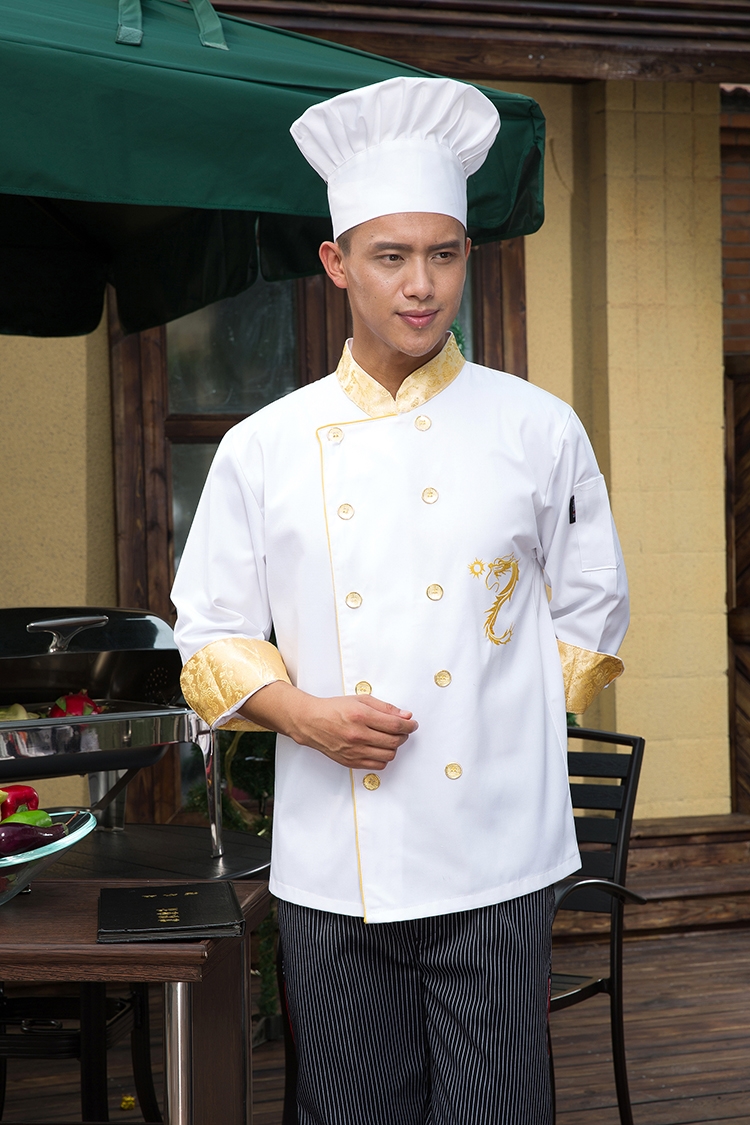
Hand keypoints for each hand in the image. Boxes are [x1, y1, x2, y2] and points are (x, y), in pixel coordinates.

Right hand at [240, 682, 416, 770]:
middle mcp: (358, 735)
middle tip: (403, 730)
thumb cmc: (334, 709)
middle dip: (404, 735)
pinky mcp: (350, 761)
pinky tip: (380, 748)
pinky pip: (377, 764)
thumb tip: (405, 715)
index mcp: (361, 716)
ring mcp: (354, 750)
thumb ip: (385, 708)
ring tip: (390, 739)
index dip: (409, 725)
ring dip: (394, 747)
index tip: (413, 724)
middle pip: (394, 741)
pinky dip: (383, 757)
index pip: (396, 725)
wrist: (311, 722)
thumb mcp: (361, 700)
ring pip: (388, 755)